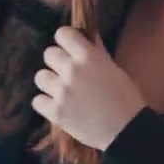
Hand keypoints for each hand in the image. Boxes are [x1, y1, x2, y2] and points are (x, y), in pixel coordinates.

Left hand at [31, 27, 146, 150]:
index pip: (63, 34)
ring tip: (61, 91)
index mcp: (89, 56)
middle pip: (49, 53)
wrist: (126, 130)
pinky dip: (46, 104)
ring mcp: (61, 92)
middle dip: (57, 61)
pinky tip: (57, 106)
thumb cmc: (125, 97)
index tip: (69, 47)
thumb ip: (98, 52)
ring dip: (50, 82)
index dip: (65, 40)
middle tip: (67, 72)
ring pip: (40, 77)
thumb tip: (88, 35)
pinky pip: (37, 100)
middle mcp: (72, 70)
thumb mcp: (115, 69)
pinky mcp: (55, 112)